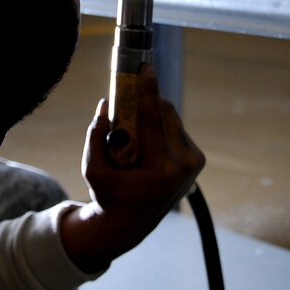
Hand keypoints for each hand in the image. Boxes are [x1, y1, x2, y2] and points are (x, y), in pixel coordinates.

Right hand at [60, 64, 205, 272]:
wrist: (131, 221)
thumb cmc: (109, 194)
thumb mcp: (92, 169)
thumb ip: (95, 136)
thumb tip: (105, 104)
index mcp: (161, 171)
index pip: (153, 122)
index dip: (148, 92)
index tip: (146, 68)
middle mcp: (184, 165)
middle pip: (164, 112)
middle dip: (143, 101)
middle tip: (124, 101)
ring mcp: (194, 162)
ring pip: (171, 117)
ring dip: (150, 114)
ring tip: (132, 134)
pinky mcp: (197, 159)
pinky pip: (175, 127)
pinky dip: (159, 126)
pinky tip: (146, 143)